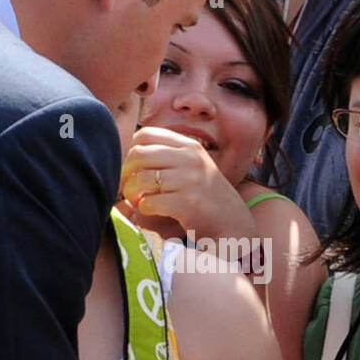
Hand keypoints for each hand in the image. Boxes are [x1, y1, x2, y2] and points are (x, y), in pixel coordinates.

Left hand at [121, 127, 254, 239]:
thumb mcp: (192, 169)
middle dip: (125, 173)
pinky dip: (144, 208)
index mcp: (189, 146)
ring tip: (137, 201)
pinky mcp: (188, 203)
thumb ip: (166, 160)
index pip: (145, 134)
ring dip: (132, 193)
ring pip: (141, 179)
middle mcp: (190, 158)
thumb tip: (126, 162)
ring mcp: (190, 180)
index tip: (131, 169)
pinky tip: (150, 211)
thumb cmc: (207, 199)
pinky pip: (150, 202)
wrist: (234, 225)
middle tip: (126, 188)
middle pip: (138, 154)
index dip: (130, 151)